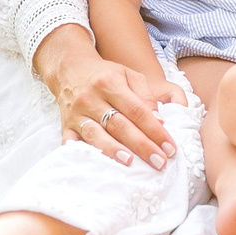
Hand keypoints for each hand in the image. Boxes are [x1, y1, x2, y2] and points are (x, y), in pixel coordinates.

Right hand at [35, 25, 180, 166]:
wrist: (70, 70)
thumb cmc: (105, 74)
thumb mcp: (129, 75)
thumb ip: (146, 96)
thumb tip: (159, 121)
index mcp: (110, 83)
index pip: (137, 110)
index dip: (154, 130)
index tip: (169, 147)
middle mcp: (91, 98)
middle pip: (119, 125)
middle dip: (141, 145)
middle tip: (159, 162)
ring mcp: (77, 113)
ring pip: (96, 135)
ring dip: (113, 150)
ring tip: (130, 163)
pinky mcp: (66, 125)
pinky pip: (73, 142)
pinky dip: (83, 154)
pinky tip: (96, 164)